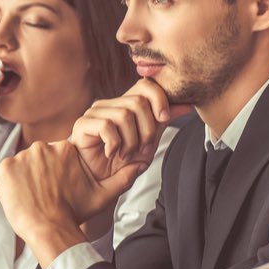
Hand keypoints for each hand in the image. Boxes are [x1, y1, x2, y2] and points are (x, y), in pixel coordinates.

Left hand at [0, 140, 145, 266]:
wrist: (50, 228)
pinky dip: (6, 186)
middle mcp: (43, 147)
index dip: (51, 175)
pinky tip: (17, 199)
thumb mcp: (101, 195)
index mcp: (65, 149)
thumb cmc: (74, 214)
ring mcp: (22, 157)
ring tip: (30, 200)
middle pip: (35, 161)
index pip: (53, 157)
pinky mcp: (5, 167)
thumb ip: (121, 178)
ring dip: (21, 181)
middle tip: (41, 198)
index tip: (53, 190)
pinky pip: (2, 174)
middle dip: (36, 177)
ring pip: (18, 168)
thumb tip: (141, 166)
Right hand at [69, 78, 191, 180]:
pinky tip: (110, 153)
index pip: (146, 85)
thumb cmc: (122, 164)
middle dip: (146, 130)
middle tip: (140, 149)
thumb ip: (162, 122)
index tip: (164, 119)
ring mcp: (95, 112)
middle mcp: (110, 104)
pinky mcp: (83, 123)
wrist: (99, 183)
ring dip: (130, 142)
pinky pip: (106, 126)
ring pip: (124, 115)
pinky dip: (114, 144)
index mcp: (125, 105)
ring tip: (124, 155)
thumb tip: (186, 106)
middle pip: (138, 102)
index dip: (159, 99)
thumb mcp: (149, 142)